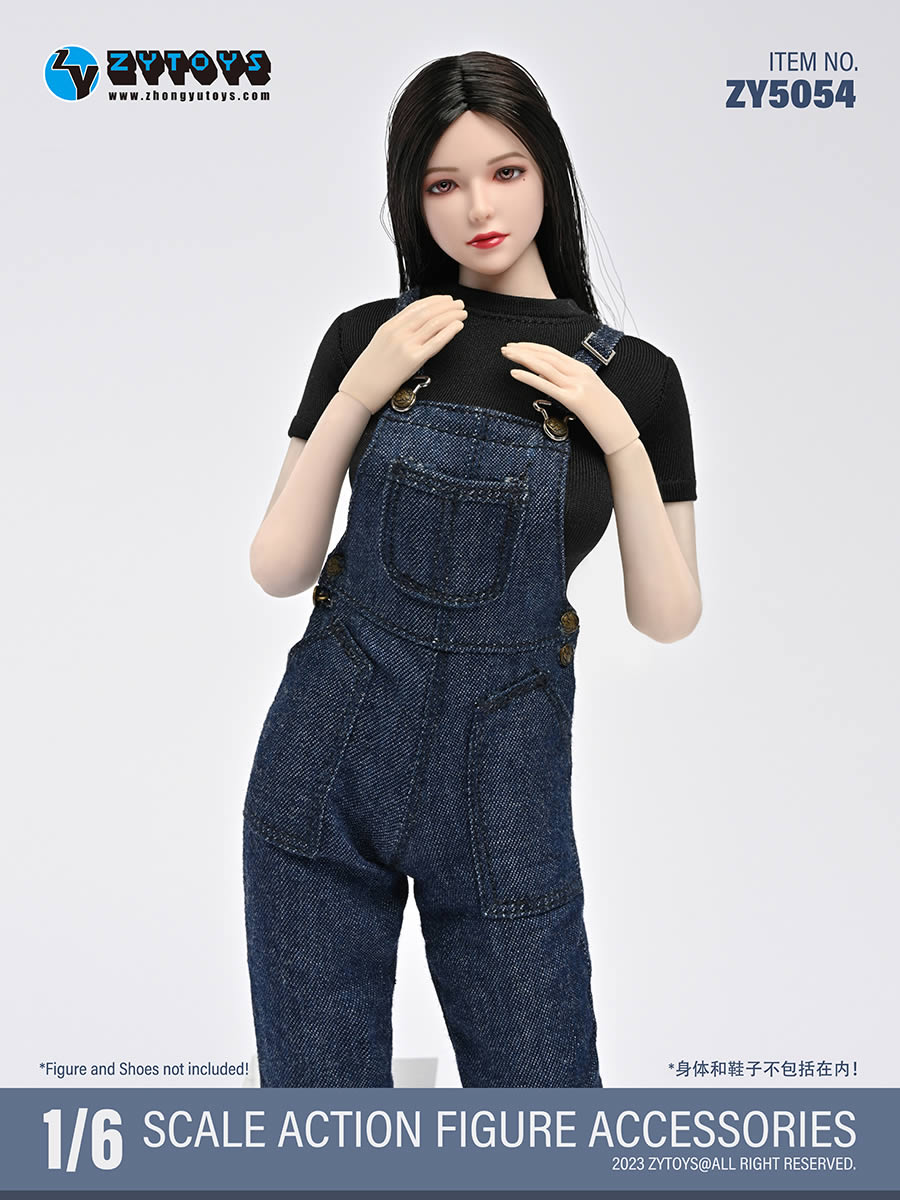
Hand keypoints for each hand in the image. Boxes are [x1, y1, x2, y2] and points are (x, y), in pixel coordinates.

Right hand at [339, 295, 467, 414]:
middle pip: (427, 312)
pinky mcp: (413, 360)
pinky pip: (436, 342)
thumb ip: (396, 335)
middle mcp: (397, 333)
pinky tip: (459, 325)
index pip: (416, 307)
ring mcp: (405, 345)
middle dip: (446, 305)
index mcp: (388, 327)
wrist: (359, 392)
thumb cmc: (369, 374)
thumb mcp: (380, 345)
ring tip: (463, 312)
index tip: (446, 299)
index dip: (434, 301)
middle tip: (460, 303)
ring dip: (452, 315)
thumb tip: (414, 330)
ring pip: (434, 323)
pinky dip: (449, 331)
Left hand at [500, 341, 638, 454]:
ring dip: (522, 358)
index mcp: (583, 369)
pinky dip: (528, 377)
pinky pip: (546, 386)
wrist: (621, 431)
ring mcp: (577, 385)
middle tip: (505, 347)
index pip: (552, 352)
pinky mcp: (574, 400)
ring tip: (506, 354)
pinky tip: (514, 373)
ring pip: (544, 366)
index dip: (532, 347)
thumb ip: (568, 383)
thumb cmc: (604, 416)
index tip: (516, 345)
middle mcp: (580, 373)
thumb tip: (545, 377)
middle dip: (523, 349)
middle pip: (546, 355)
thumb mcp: (587, 393)